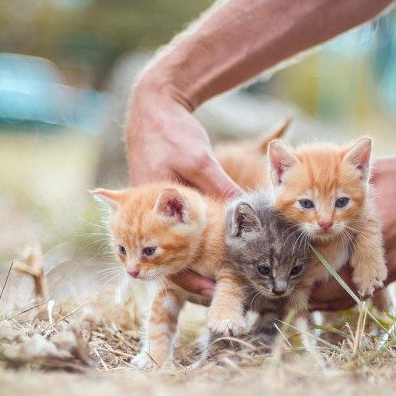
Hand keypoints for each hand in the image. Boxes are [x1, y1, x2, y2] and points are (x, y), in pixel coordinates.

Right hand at [126, 82, 241, 297]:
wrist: (153, 105)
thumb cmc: (172, 131)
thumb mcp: (200, 161)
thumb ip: (221, 187)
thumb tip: (249, 212)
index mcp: (149, 209)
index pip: (165, 256)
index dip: (189, 276)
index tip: (211, 290)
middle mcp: (147, 212)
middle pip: (166, 255)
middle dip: (191, 272)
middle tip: (217, 288)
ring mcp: (153, 206)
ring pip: (170, 241)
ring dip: (191, 256)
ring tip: (217, 274)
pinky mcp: (162, 198)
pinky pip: (174, 224)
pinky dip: (190, 235)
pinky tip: (212, 242)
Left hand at [309, 145, 395, 310]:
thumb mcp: (370, 179)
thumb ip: (342, 189)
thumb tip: (316, 193)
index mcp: (364, 231)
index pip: (327, 270)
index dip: (307, 279)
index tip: (292, 280)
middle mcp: (379, 254)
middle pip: (340, 290)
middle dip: (317, 296)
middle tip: (298, 296)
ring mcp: (395, 264)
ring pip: (357, 294)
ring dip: (336, 297)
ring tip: (315, 299)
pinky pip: (374, 287)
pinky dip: (356, 289)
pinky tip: (343, 286)